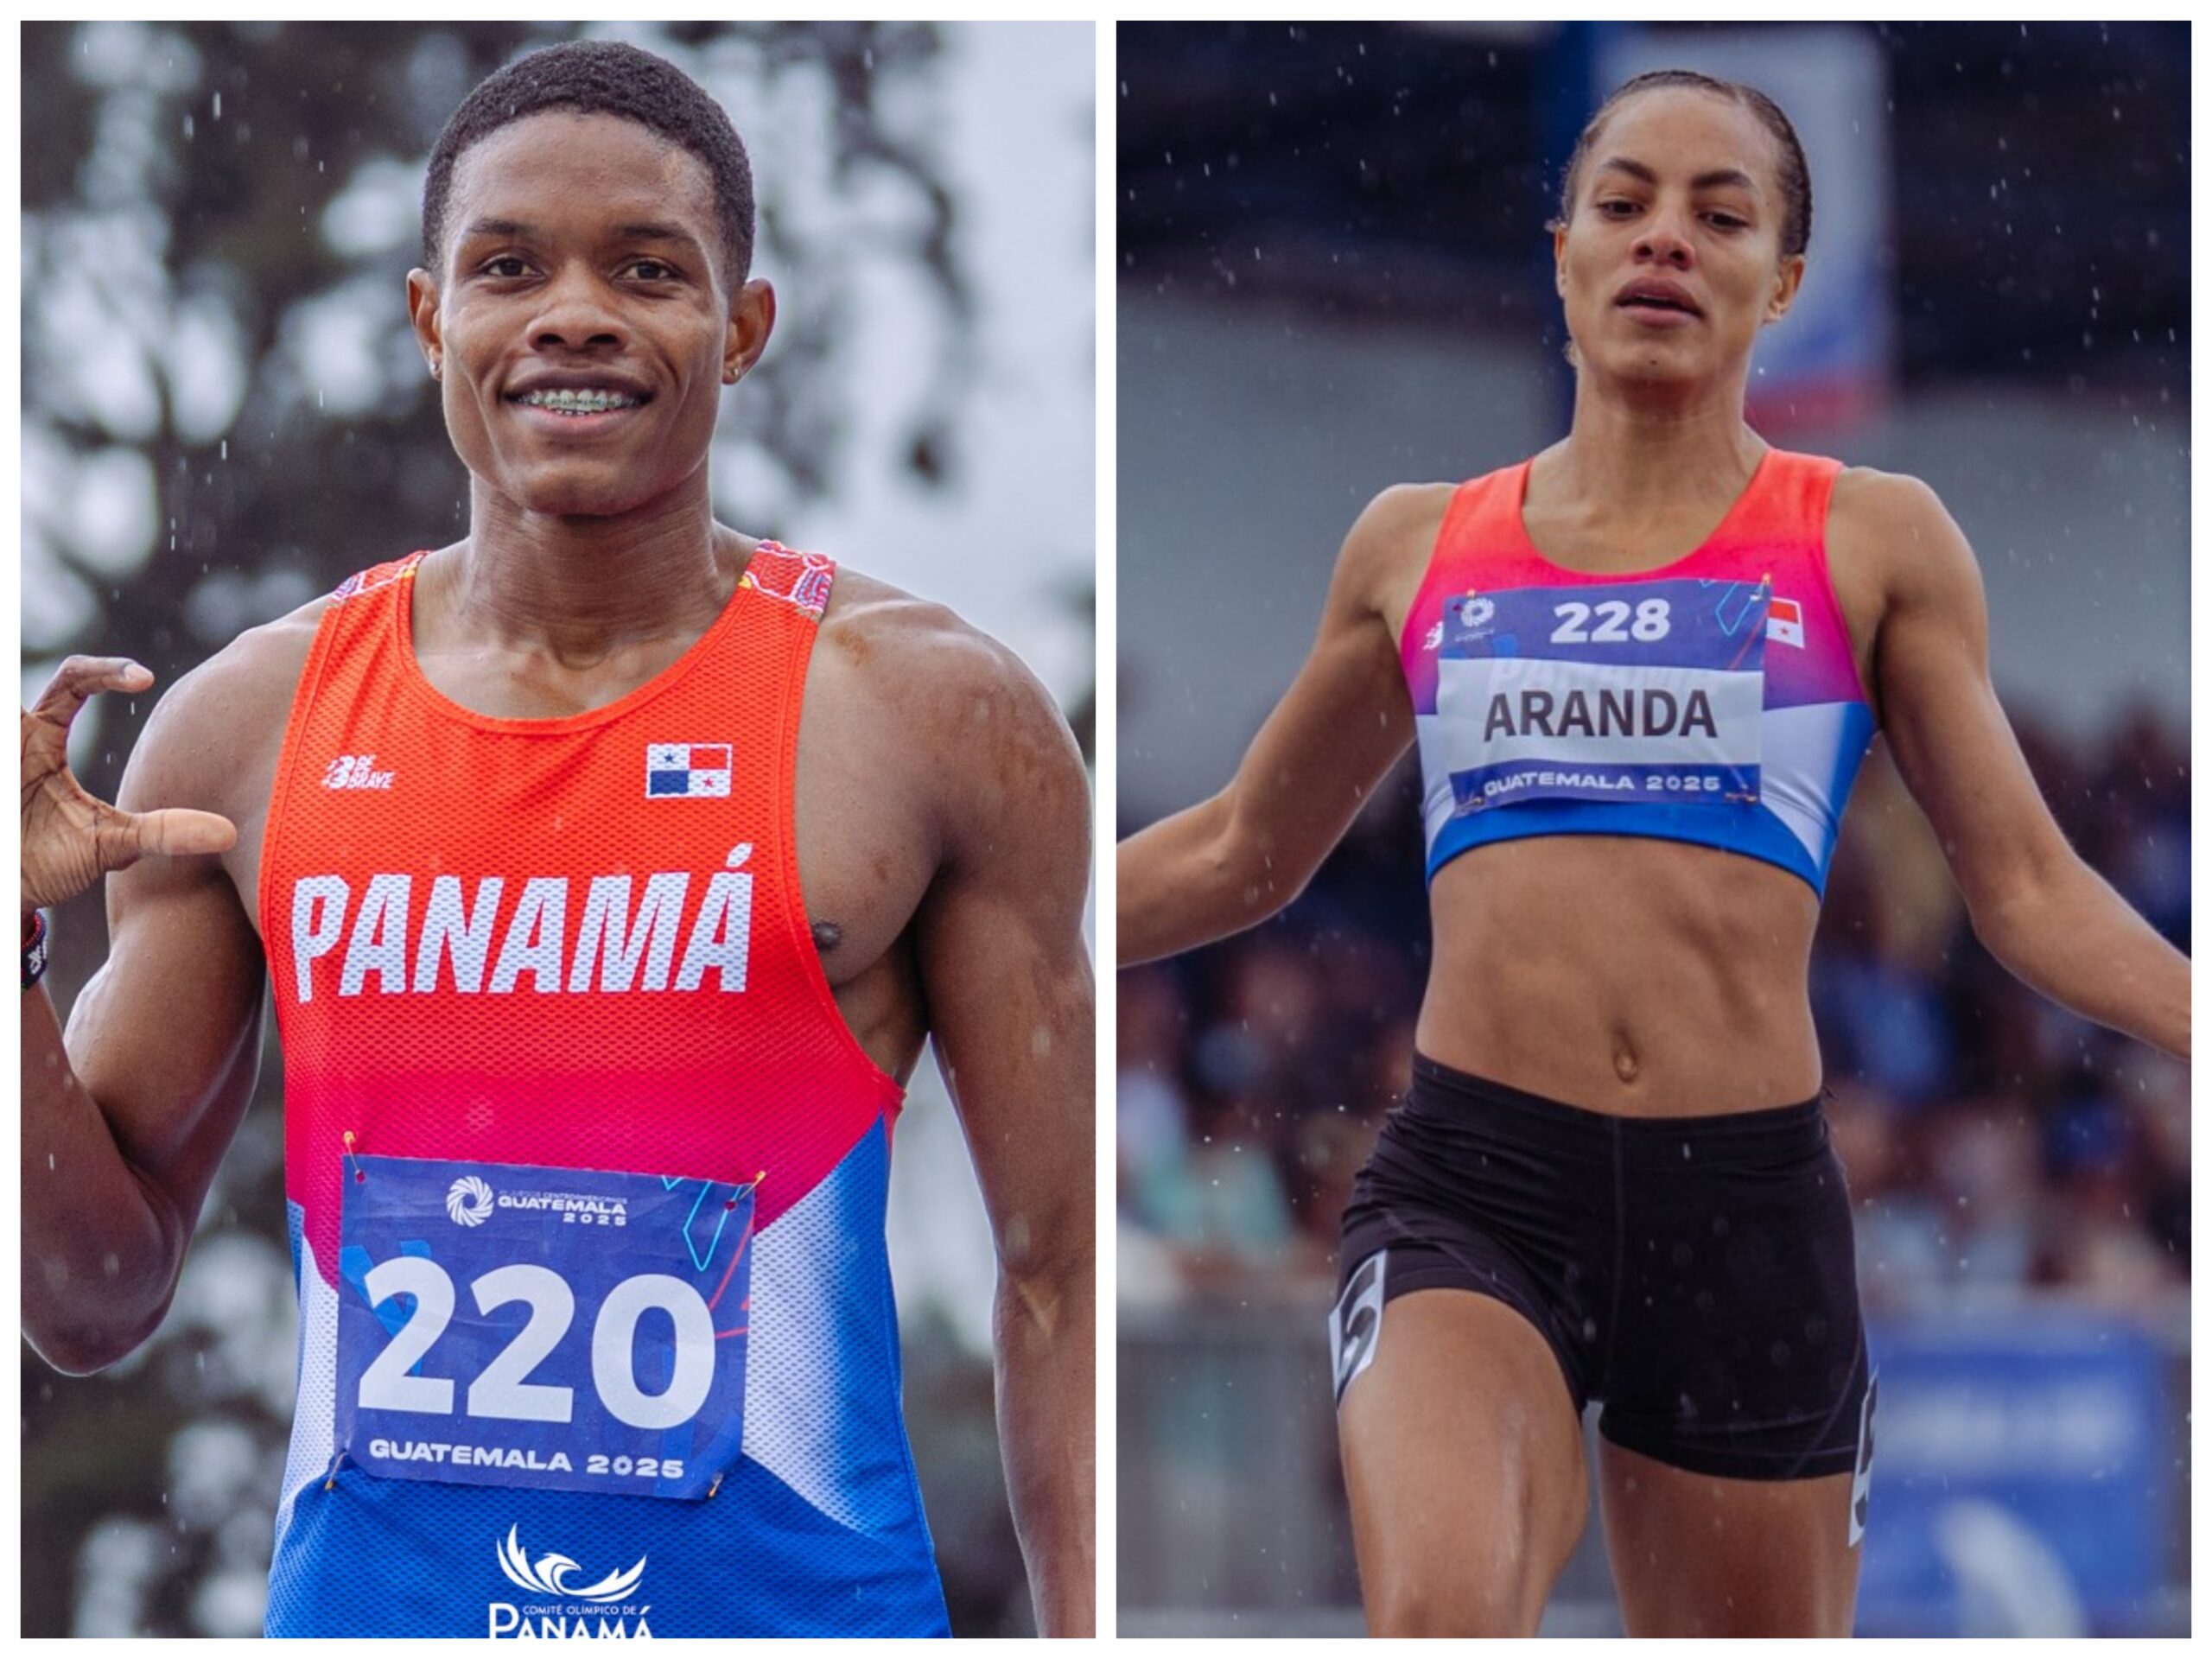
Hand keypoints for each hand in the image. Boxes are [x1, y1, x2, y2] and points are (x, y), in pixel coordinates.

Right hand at [21, 657, 236, 915]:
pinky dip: (5, 740)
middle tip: (37, 689)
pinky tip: (17, 775)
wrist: (7, 895)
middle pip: (11, 680)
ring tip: (32, 762)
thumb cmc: (51, 864)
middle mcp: (13, 735)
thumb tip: (229, 834)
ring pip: (2, 703)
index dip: (107, 670)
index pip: (75, 679)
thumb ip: (162, 832)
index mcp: (44, 736)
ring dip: (12, 710)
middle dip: (11, 666)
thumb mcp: (111, 845)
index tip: (146, 679)